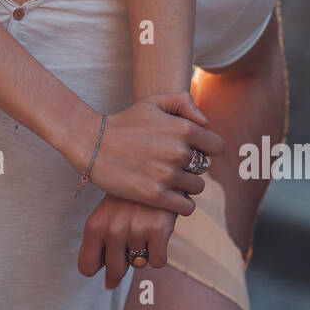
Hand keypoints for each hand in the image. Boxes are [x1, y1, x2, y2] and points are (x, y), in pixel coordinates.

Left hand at [78, 195, 177, 287]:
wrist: (156, 172)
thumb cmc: (128, 200)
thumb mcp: (108, 219)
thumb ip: (104, 252)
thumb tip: (109, 286)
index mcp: (94, 225)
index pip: (87, 268)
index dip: (100, 265)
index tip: (109, 251)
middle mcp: (112, 229)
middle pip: (115, 270)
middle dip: (125, 259)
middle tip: (131, 233)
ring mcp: (135, 230)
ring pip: (139, 263)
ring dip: (144, 249)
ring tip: (144, 224)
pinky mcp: (158, 231)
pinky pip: (157, 262)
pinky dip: (160, 251)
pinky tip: (158, 229)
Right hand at [86, 93, 224, 209]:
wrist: (92, 143)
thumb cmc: (124, 123)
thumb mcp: (153, 102)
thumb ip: (184, 103)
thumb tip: (205, 123)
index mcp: (183, 128)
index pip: (217, 146)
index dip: (205, 149)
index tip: (191, 151)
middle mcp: (179, 152)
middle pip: (204, 168)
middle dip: (191, 167)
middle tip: (170, 165)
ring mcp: (168, 175)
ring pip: (196, 188)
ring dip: (185, 186)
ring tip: (166, 179)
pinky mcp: (156, 196)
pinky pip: (186, 207)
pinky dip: (180, 204)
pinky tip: (167, 195)